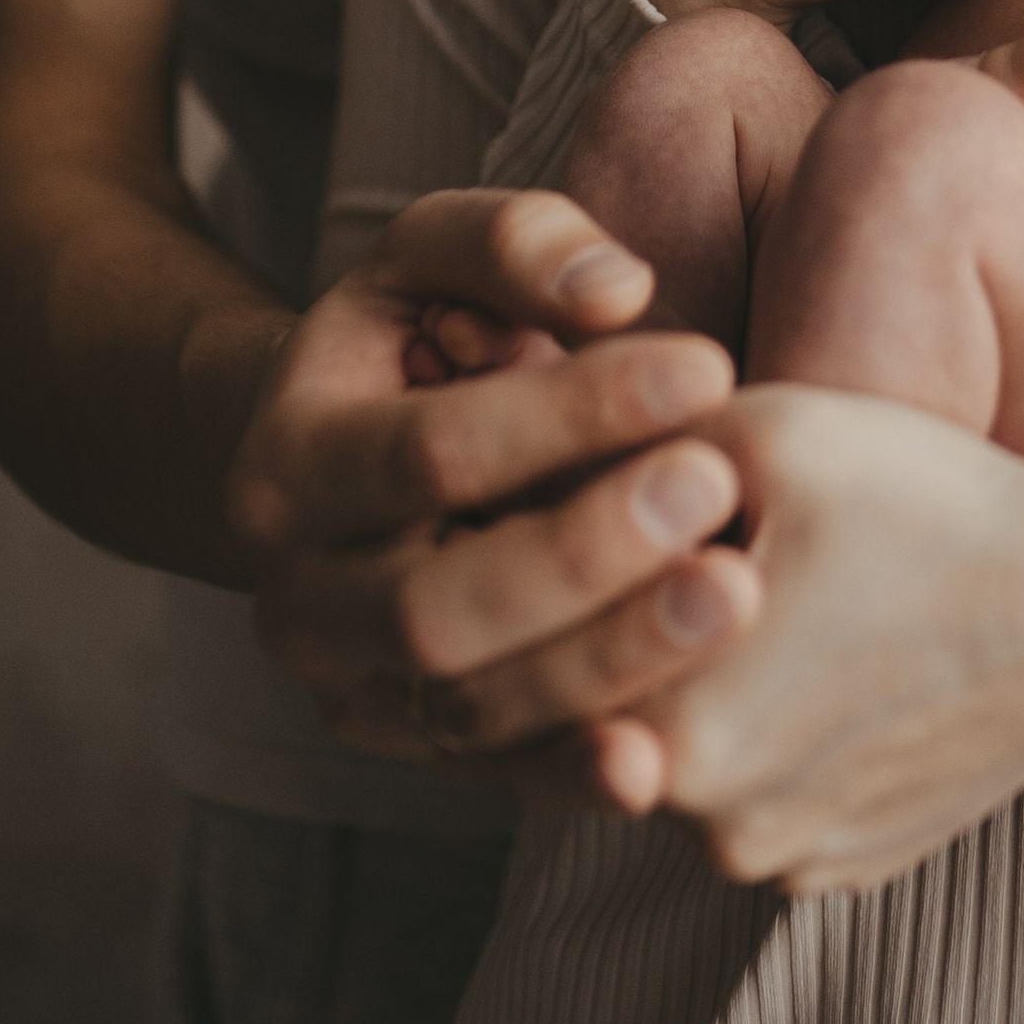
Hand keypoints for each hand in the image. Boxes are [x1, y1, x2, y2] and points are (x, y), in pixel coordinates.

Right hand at [233, 189, 765, 786]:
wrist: (343, 463)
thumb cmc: (412, 340)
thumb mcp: (433, 256)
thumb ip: (515, 243)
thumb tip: (618, 291)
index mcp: (289, 465)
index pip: (433, 450)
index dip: (571, 410)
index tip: (706, 367)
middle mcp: (302, 599)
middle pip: (437, 603)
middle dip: (582, 550)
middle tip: (715, 484)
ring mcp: (356, 691)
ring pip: (469, 706)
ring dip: (606, 659)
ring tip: (733, 593)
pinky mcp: (420, 753)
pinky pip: (500, 780)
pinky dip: (576, 776)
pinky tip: (659, 763)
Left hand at [585, 355, 1023, 887]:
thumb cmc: (935, 504)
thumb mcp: (765, 433)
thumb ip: (619, 454)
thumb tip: (512, 455)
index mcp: (677, 731)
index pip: (551, 644)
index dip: (543, 558)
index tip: (550, 494)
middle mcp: (715, 827)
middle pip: (608, 705)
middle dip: (614, 621)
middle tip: (650, 528)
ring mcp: (785, 859)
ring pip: (687, 755)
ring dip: (690, 681)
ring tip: (745, 576)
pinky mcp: (844, 867)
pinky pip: (762, 792)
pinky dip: (768, 729)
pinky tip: (816, 645)